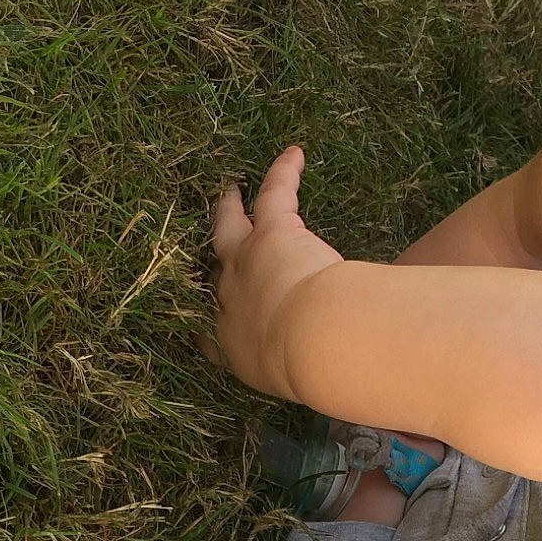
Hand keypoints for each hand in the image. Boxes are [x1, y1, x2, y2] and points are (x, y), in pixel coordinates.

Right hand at [209, 146, 344, 400]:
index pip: (211, 336)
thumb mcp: (299, 384)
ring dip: (228, 207)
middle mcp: (229, 303)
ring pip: (228, 226)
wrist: (312, 342)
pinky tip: (294, 154)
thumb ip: (306, 378)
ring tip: (229, 188)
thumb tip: (336, 386)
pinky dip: (283, 172)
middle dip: (215, 259)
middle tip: (214, 244)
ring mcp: (244, 262)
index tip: (205, 322)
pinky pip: (272, 193)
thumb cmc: (309, 372)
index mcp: (234, 348)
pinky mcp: (270, 232)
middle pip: (214, 273)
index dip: (208, 324)